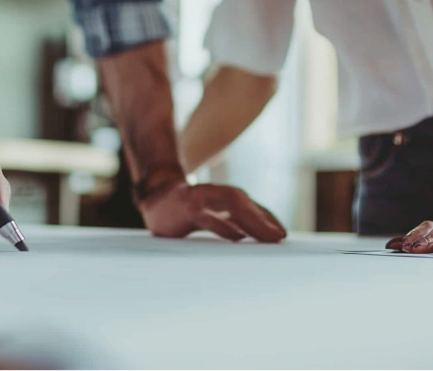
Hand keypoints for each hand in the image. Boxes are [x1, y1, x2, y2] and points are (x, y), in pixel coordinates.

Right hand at [139, 182, 286, 242]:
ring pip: (232, 204)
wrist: (151, 198)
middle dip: (263, 219)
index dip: (266, 218)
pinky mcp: (186, 208)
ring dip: (252, 219)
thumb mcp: (208, 216)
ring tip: (268, 236)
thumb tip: (252, 238)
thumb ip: (228, 223)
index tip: (281, 236)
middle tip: (280, 237)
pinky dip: (224, 225)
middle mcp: (213, 194)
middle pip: (243, 202)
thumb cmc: (182, 211)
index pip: (249, 206)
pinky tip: (238, 235)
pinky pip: (209, 216)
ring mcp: (200, 199)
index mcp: (220, 198)